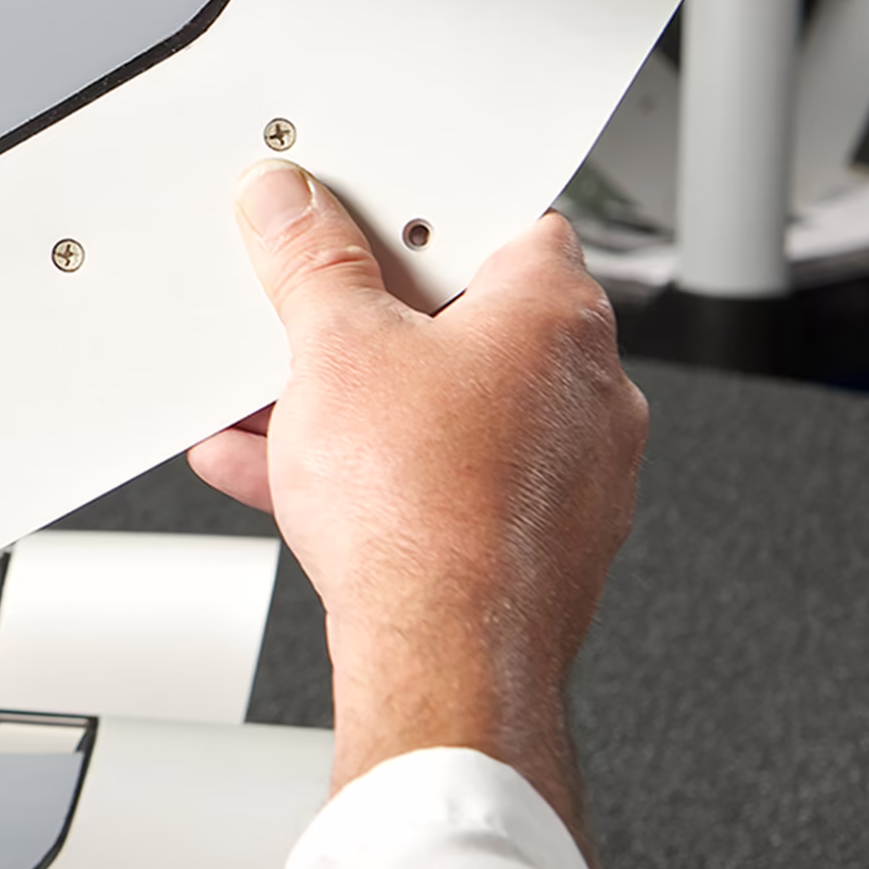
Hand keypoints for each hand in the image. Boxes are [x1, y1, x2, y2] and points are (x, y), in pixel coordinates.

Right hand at [191, 164, 645, 851]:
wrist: (444, 661)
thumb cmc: (427, 512)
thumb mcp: (333, 349)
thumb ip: (310, 263)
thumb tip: (292, 207)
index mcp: (560, 317)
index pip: (508, 223)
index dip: (428, 218)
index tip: (364, 224)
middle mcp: (589, 393)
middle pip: (470, 323)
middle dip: (377, 326)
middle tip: (311, 322)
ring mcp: (570, 477)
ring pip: (452, 412)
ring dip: (364, 407)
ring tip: (280, 412)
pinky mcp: (539, 546)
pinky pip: (447, 484)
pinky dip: (377, 477)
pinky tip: (287, 477)